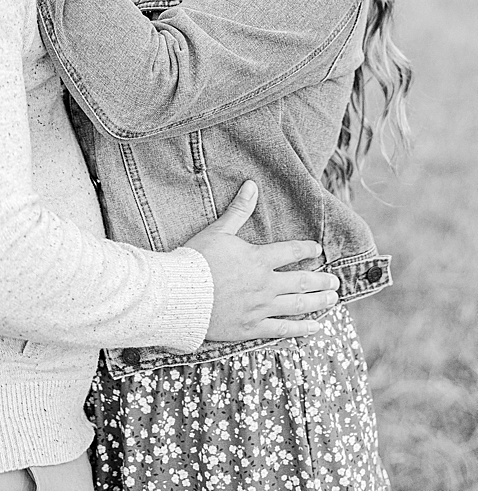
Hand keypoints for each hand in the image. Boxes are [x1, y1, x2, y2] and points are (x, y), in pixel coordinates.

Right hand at [184, 181, 340, 341]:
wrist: (180, 294)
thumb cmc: (196, 260)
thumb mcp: (217, 231)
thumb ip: (238, 210)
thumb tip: (251, 186)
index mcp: (258, 259)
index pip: (291, 252)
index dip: (307, 249)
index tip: (317, 250)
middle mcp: (266, 284)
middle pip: (302, 281)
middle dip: (321, 280)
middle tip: (334, 281)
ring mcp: (261, 307)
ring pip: (298, 305)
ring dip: (318, 301)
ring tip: (333, 299)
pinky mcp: (252, 326)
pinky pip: (283, 329)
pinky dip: (302, 328)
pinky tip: (316, 327)